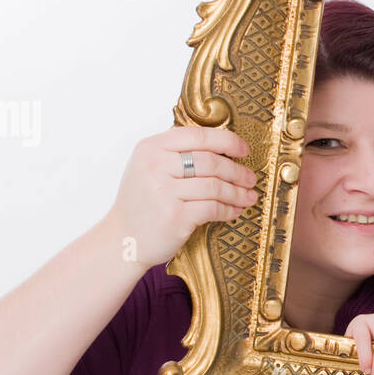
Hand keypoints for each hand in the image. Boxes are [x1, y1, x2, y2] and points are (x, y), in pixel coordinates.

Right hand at [103, 126, 259, 268]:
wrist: (122, 239)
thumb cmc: (141, 203)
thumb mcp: (148, 167)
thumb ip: (176, 154)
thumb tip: (222, 148)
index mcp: (151, 148)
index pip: (198, 135)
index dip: (227, 141)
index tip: (243, 149)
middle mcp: (155, 166)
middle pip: (211, 161)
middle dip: (237, 171)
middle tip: (250, 178)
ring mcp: (164, 191)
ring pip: (215, 186)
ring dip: (237, 193)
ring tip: (248, 197)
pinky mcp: (175, 216)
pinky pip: (212, 208)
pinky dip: (228, 210)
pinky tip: (235, 211)